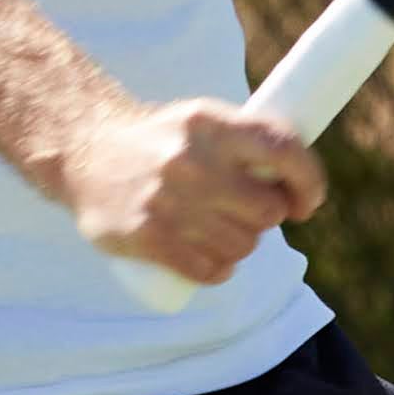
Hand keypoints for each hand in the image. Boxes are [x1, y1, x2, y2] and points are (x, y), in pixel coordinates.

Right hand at [60, 95, 327, 286]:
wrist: (84, 152)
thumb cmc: (159, 141)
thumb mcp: (201, 123)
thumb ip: (247, 144)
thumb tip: (300, 184)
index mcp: (211, 124)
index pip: (283, 151)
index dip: (309, 182)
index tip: (305, 203)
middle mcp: (190, 160)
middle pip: (265, 211)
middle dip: (266, 219)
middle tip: (247, 214)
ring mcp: (167, 201)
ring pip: (240, 246)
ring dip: (239, 247)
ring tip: (218, 233)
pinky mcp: (147, 236)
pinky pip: (208, 270)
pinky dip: (217, 271)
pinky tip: (210, 261)